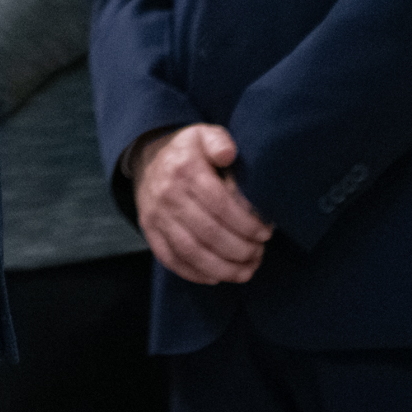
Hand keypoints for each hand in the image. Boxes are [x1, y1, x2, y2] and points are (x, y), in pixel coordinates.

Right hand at [133, 124, 272, 285]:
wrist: (147, 159)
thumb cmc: (187, 151)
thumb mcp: (203, 135)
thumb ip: (219, 141)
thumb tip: (229, 154)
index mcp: (185, 169)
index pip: (220, 204)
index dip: (246, 224)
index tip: (265, 232)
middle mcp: (168, 194)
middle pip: (208, 232)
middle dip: (239, 250)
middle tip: (258, 254)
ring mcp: (156, 215)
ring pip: (190, 251)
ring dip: (222, 268)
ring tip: (245, 272)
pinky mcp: (149, 231)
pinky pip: (171, 259)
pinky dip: (194, 273)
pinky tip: (216, 277)